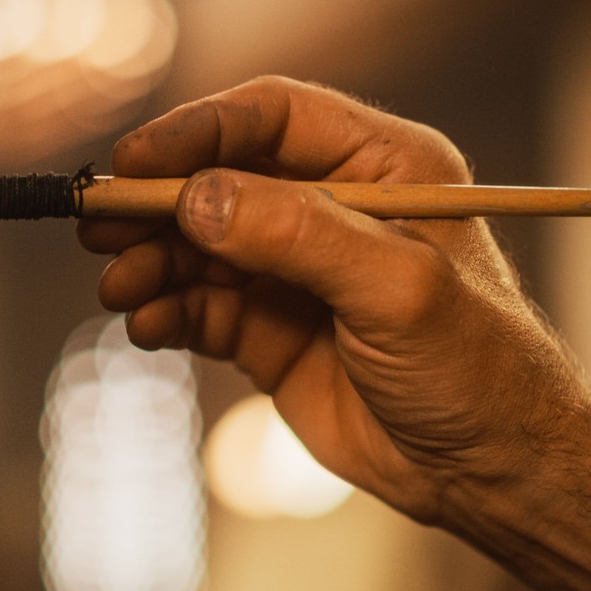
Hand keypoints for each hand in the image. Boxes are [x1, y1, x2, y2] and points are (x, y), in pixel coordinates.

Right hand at [80, 76, 584, 531]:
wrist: (492, 473)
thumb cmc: (477, 368)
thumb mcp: (396, 290)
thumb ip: (297, 235)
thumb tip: (197, 199)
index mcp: (384, 167)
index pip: (272, 118)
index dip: (197, 133)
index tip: (133, 164)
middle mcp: (335, 208)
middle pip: (221, 179)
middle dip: (157, 202)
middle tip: (99, 224)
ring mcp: (299, 272)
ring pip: (200, 244)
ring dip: (152, 261)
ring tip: (120, 289)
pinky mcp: (273, 332)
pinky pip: (202, 305)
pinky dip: (168, 310)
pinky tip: (148, 325)